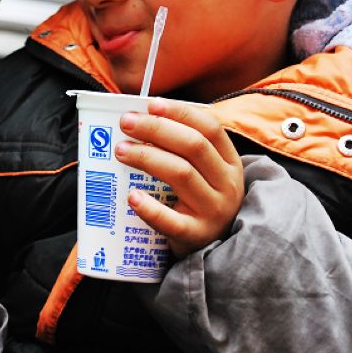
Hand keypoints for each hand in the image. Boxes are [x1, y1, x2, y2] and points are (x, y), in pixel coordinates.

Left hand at [116, 98, 243, 258]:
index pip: (210, 128)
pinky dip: (150, 208)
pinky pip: (172, 221)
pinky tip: (131, 196)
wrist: (212, 247)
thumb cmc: (198, 199)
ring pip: (182, 174)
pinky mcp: (196, 236)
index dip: (180, 112)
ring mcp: (214, 211)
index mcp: (230, 162)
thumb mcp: (204, 172)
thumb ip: (181, 147)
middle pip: (193, 146)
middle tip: (126, 123)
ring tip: (121, 150)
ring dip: (148, 157)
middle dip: (156, 129)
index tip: (151, 104)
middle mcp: (228, 184)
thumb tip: (141, 118)